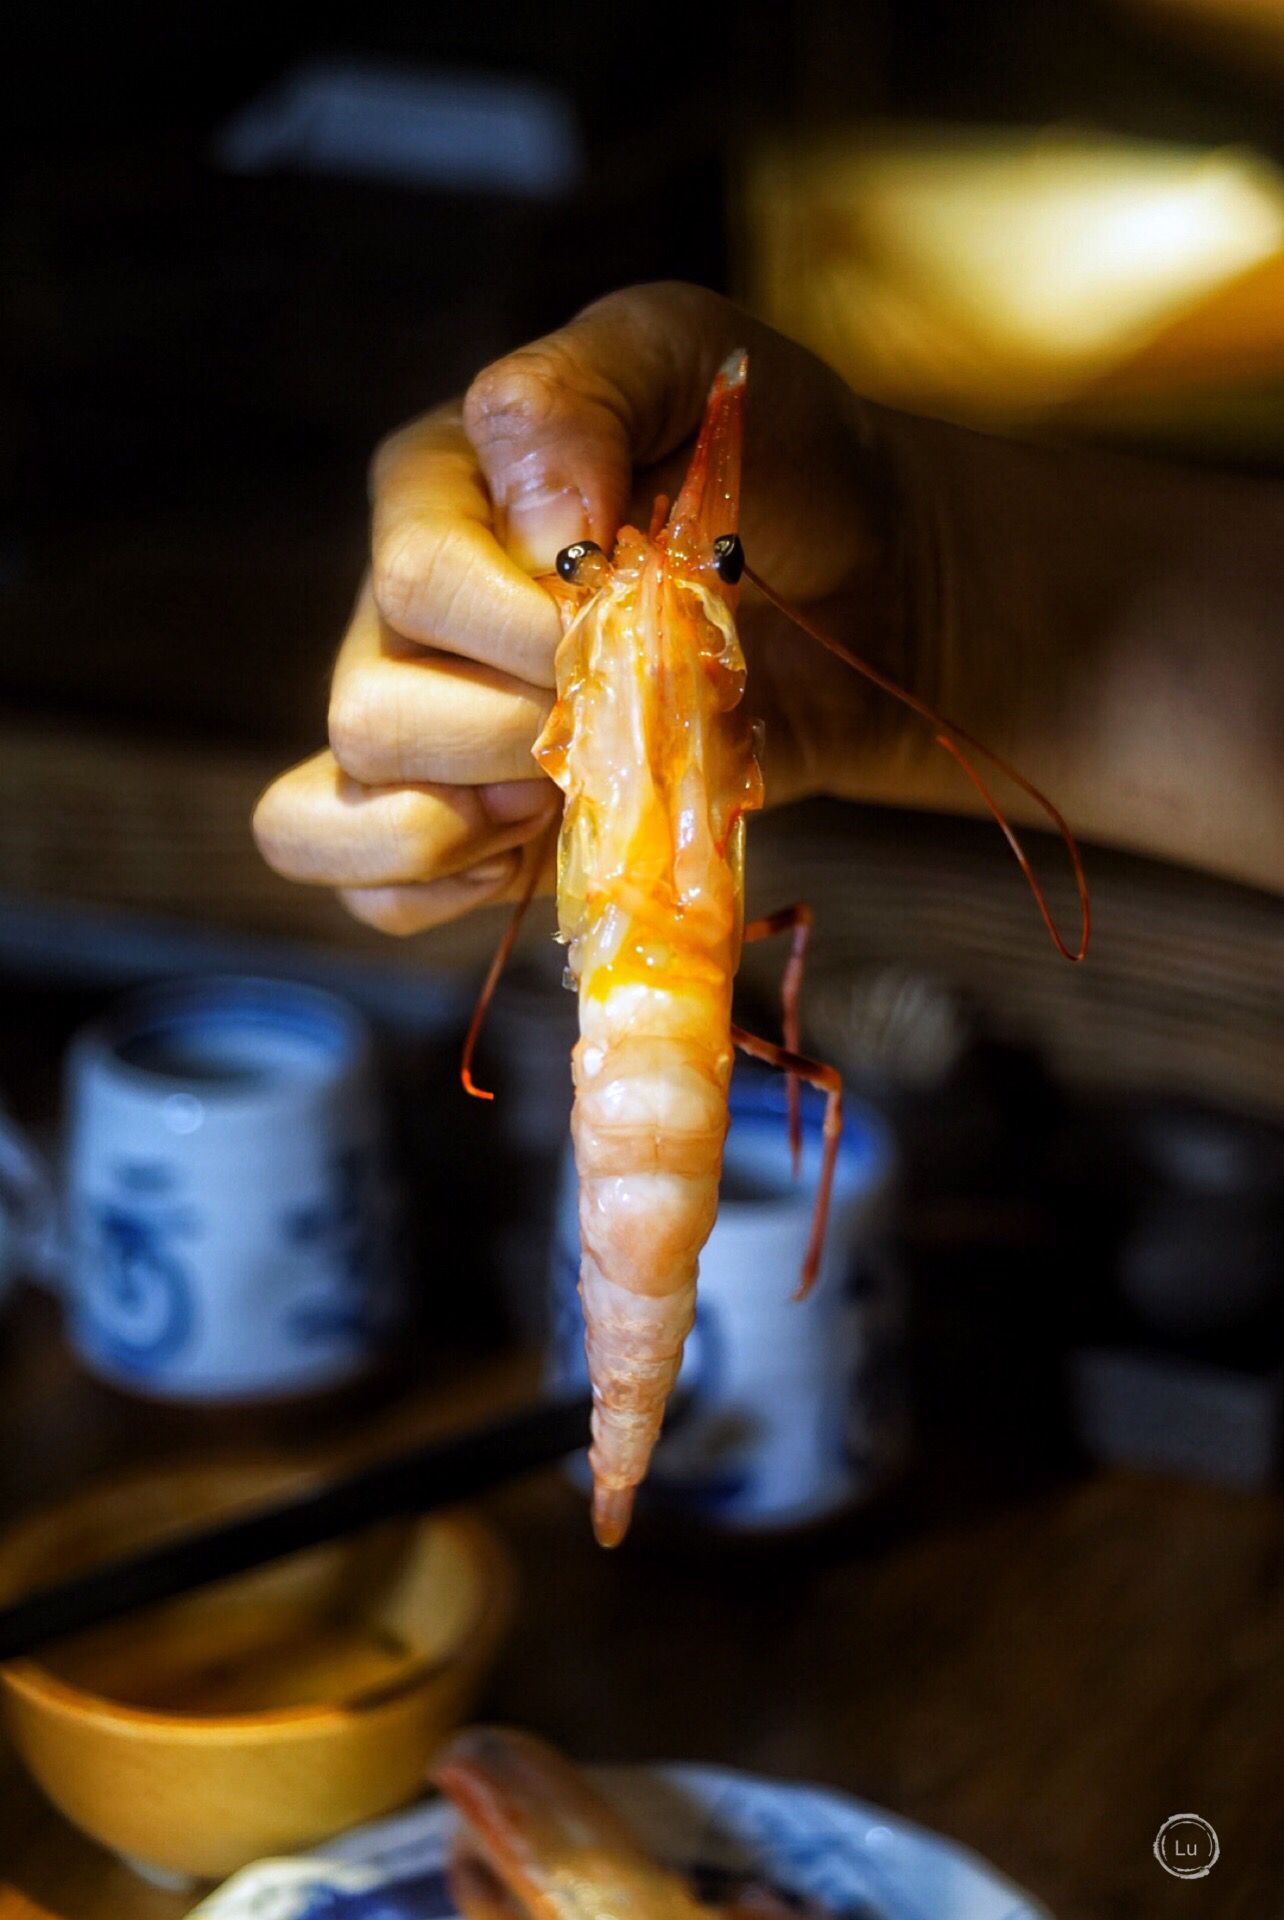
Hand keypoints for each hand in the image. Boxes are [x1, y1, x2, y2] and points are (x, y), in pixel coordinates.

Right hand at [252, 282, 920, 934]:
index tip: (641, 610)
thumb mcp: (689, 362)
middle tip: (625, 707)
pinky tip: (533, 847)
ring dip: (468, 825)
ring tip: (569, 785)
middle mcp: (401, 615)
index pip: (417, 584)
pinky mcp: (467, 826)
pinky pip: (378, 895)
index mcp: (435, 492)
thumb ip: (585, 394)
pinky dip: (441, 894)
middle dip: (519, 735)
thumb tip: (540, 533)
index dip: (534, 632)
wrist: (862, 583)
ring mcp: (423, 730)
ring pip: (335, 815)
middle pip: (370, 715)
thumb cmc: (776, 462)